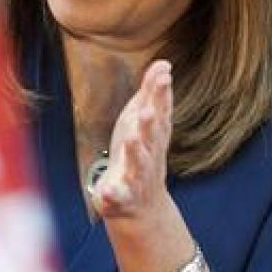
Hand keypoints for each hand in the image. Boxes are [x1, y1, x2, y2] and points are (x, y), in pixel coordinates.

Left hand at [91, 60, 173, 222]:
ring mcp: (137, 178)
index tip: (164, 77)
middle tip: (146, 110)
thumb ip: (153, 94)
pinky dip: (113, 193)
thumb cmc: (143, 155)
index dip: (162, 96)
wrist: (142, 207)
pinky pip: (118, 196)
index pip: (161, 114)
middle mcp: (150, 155)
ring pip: (137, 165)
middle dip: (149, 124)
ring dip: (135, 152)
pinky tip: (107, 191)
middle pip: (152, 138)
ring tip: (130, 139)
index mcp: (155, 137)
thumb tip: (164, 64)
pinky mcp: (122, 198)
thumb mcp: (146, 123)